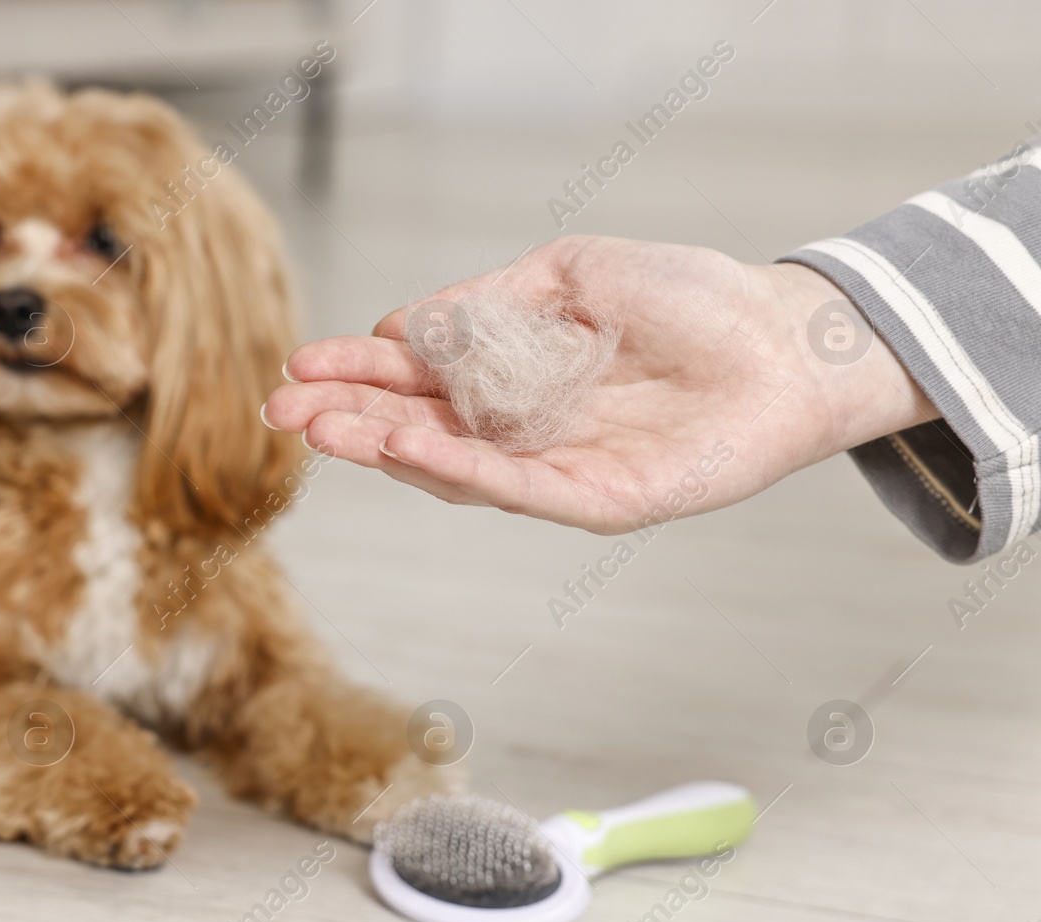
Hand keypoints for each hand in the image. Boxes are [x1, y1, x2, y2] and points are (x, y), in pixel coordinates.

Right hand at [264, 235, 934, 533]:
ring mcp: (557, 470)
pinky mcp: (598, 500)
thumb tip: (400, 329)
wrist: (787, 336)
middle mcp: (524, 429)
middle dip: (348, 419)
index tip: (299, 365)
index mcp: (512, 373)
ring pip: (454, 469)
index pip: (417, 379)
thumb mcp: (569, 273)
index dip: (357, 372)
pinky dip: (460, 469)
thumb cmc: (688, 297)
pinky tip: (408, 446)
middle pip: (419, 430)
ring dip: (386, 448)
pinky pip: (518, 490)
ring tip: (326, 428)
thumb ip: (485, 304)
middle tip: (282, 410)